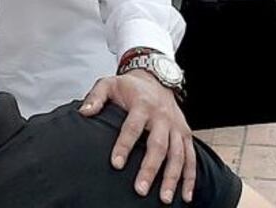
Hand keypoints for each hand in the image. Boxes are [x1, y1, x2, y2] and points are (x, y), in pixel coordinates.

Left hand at [81, 71, 194, 203]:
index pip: (132, 128)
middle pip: (158, 146)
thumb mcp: (109, 84)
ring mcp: (177, 128)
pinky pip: (191, 158)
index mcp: (142, 105)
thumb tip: (83, 112)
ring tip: (163, 198)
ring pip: (178, 156)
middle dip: (149, 169)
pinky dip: (190, 178)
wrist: (157, 80)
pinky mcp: (186, 135)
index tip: (116, 164)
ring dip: (172, 178)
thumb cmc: (130, 87)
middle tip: (139, 189)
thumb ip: (95, 97)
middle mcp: (162, 118)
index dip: (124, 146)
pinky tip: (185, 196)